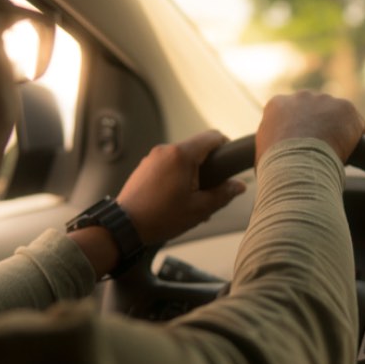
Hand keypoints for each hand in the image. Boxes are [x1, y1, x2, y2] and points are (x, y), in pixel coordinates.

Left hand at [116, 130, 245, 244]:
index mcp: (182, 155)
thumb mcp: (200, 208)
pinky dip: (176, 176)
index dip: (226, 146)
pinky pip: (167, 165)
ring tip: (191, 200)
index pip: (212, 137)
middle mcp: (166, 150)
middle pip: (197, 148)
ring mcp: (152, 157)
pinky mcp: (144, 167)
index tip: (229, 162)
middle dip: (207, 167)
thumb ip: (223, 194)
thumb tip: (239, 185)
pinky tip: (175, 199)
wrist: (125, 226)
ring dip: (191, 173)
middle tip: (210, 190)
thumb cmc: (161, 217)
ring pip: (181, 158)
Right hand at [256, 90, 364, 163]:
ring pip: (336, 115)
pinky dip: (355, 137)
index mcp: (277, 105)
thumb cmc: (276, 166)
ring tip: (334, 154)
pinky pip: (355, 123)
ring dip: (337, 131)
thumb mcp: (263, 153)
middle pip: (315, 110)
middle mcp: (300, 96)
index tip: (302, 146)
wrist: (297, 165)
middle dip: (319, 126)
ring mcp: (324, 100)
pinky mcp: (346, 108)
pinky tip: (349, 152)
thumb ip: (271, 145)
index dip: (299, 131)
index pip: (291, 114)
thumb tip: (274, 157)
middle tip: (320, 150)